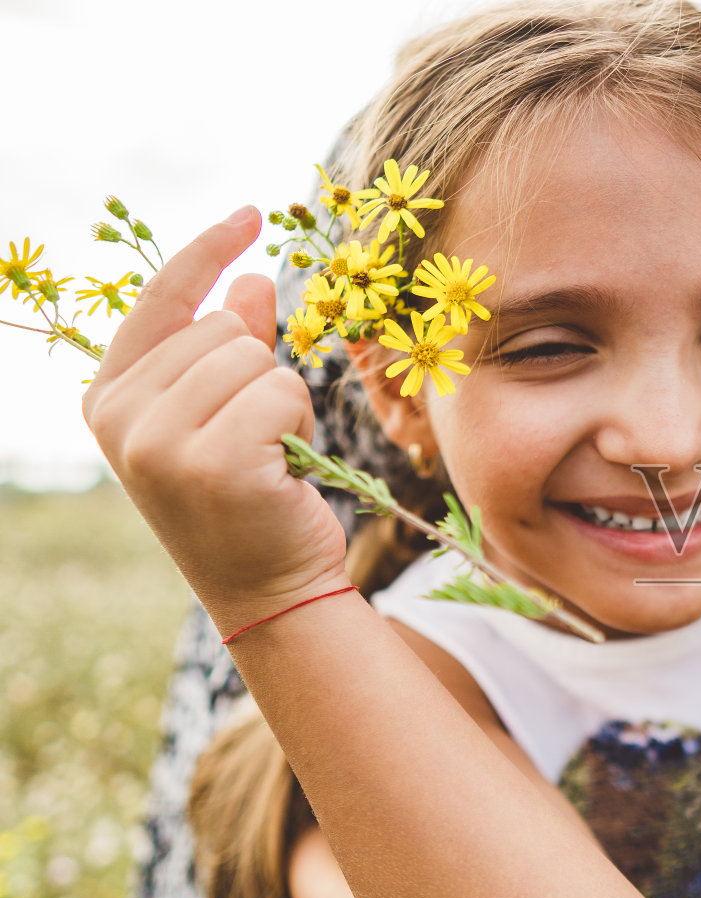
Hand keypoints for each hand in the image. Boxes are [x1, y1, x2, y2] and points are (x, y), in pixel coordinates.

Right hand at [81, 207, 349, 635]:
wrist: (271, 588)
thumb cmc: (253, 498)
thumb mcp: (230, 414)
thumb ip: (235, 347)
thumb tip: (249, 278)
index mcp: (109, 398)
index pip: (161, 300)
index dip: (208, 251)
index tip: (251, 213)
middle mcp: (118, 415)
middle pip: (224, 329)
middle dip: (261, 375)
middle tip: (257, 441)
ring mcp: (157, 440)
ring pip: (256, 358)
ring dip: (283, 404)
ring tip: (268, 459)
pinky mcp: (208, 459)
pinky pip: (282, 390)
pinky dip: (299, 425)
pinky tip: (282, 471)